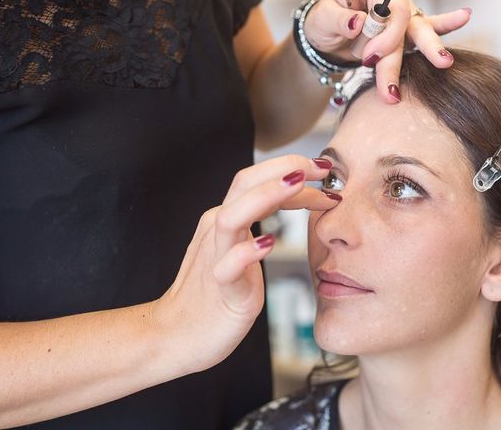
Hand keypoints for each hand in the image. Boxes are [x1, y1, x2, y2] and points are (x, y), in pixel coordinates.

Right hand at [155, 156, 338, 373]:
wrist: (175, 334)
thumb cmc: (213, 292)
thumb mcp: (238, 248)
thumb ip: (257, 222)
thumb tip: (295, 197)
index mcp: (225, 219)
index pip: (257, 181)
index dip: (292, 171)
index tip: (326, 172)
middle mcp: (218, 231)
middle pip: (244, 183)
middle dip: (284, 169)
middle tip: (322, 167)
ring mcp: (216, 258)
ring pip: (232, 217)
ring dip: (265, 197)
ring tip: (296, 186)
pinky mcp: (221, 290)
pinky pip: (228, 266)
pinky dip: (247, 252)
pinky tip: (269, 244)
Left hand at [303, 0, 470, 102]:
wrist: (326, 34)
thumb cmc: (324, 21)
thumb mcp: (322, 19)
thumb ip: (339, 19)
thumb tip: (357, 22)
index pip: (391, 9)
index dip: (386, 36)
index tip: (369, 59)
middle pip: (410, 21)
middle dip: (421, 45)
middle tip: (438, 63)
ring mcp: (401, 15)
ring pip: (417, 34)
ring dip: (429, 52)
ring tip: (446, 61)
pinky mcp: (404, 32)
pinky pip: (428, 26)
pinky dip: (445, 24)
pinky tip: (464, 16)